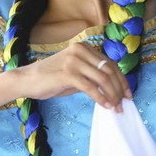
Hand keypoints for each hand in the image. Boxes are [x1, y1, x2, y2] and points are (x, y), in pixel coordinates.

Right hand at [16, 42, 131, 111]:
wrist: (27, 80)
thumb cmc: (51, 79)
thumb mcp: (75, 73)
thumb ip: (91, 75)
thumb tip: (112, 89)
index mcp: (84, 47)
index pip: (110, 63)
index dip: (122, 80)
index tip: (128, 94)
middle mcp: (80, 50)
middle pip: (110, 70)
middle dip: (120, 89)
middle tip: (124, 104)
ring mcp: (74, 61)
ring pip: (103, 79)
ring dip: (112, 95)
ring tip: (116, 107)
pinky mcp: (67, 73)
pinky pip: (91, 87)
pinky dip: (101, 98)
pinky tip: (105, 106)